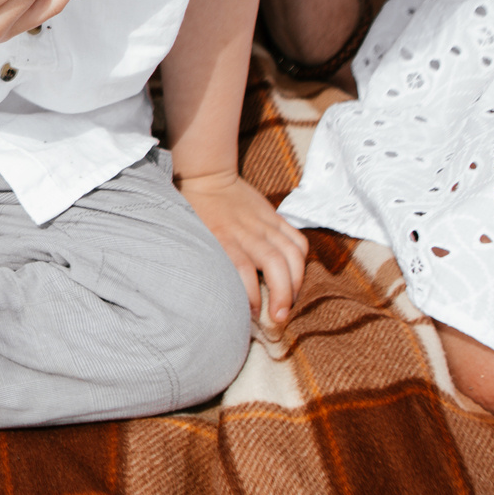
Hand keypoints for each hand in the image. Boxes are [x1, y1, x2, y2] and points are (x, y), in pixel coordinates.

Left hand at [177, 168, 306, 326]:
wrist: (206, 176)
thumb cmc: (195, 211)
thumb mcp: (192, 237)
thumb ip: (205, 261)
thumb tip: (212, 293)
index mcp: (222, 237)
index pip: (241, 269)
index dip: (250, 295)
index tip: (251, 314)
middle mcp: (247, 231)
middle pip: (274, 264)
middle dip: (282, 295)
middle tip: (280, 318)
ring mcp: (264, 223)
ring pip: (292, 254)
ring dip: (295, 282)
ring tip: (291, 301)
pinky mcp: (275, 217)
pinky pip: (297, 240)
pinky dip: (301, 260)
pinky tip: (296, 275)